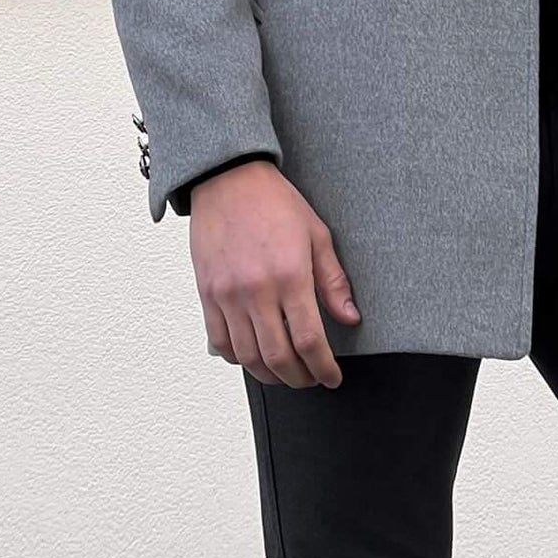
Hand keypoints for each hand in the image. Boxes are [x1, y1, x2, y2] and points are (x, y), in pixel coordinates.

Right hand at [189, 160, 361, 388]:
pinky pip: (220, 342)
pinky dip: (238, 359)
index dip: (323, 368)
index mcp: (290, 275)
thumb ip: (333, 281)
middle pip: (279, 357)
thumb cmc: (275, 203)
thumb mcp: (317, 235)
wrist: (228, 179)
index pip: (310, 341)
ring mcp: (228, 295)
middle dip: (300, 378)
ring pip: (248, 357)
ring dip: (270, 375)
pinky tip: (254, 356)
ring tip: (286, 372)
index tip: (331, 377)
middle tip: (311, 379)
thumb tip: (350, 317)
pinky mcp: (207, 294)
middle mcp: (257, 290)